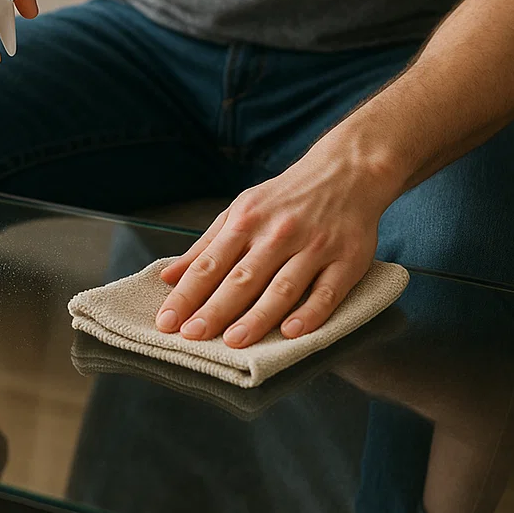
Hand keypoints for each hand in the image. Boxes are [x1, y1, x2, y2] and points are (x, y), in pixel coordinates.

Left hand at [156, 131, 400, 347]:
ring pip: (282, 287)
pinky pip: (328, 291)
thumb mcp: (241, 210)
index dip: (186, 294)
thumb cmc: (285, 198)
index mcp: (246, 221)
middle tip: (192, 336)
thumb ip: (206, 246)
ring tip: (235, 341)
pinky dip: (311, 313)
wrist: (346, 171)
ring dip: (258, 316)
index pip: (209, 264)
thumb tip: (168, 277)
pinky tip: (292, 332)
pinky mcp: (347, 260)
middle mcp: (278, 233)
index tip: (166, 322)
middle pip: (242, 278)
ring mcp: (314, 246)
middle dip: (215, 309)